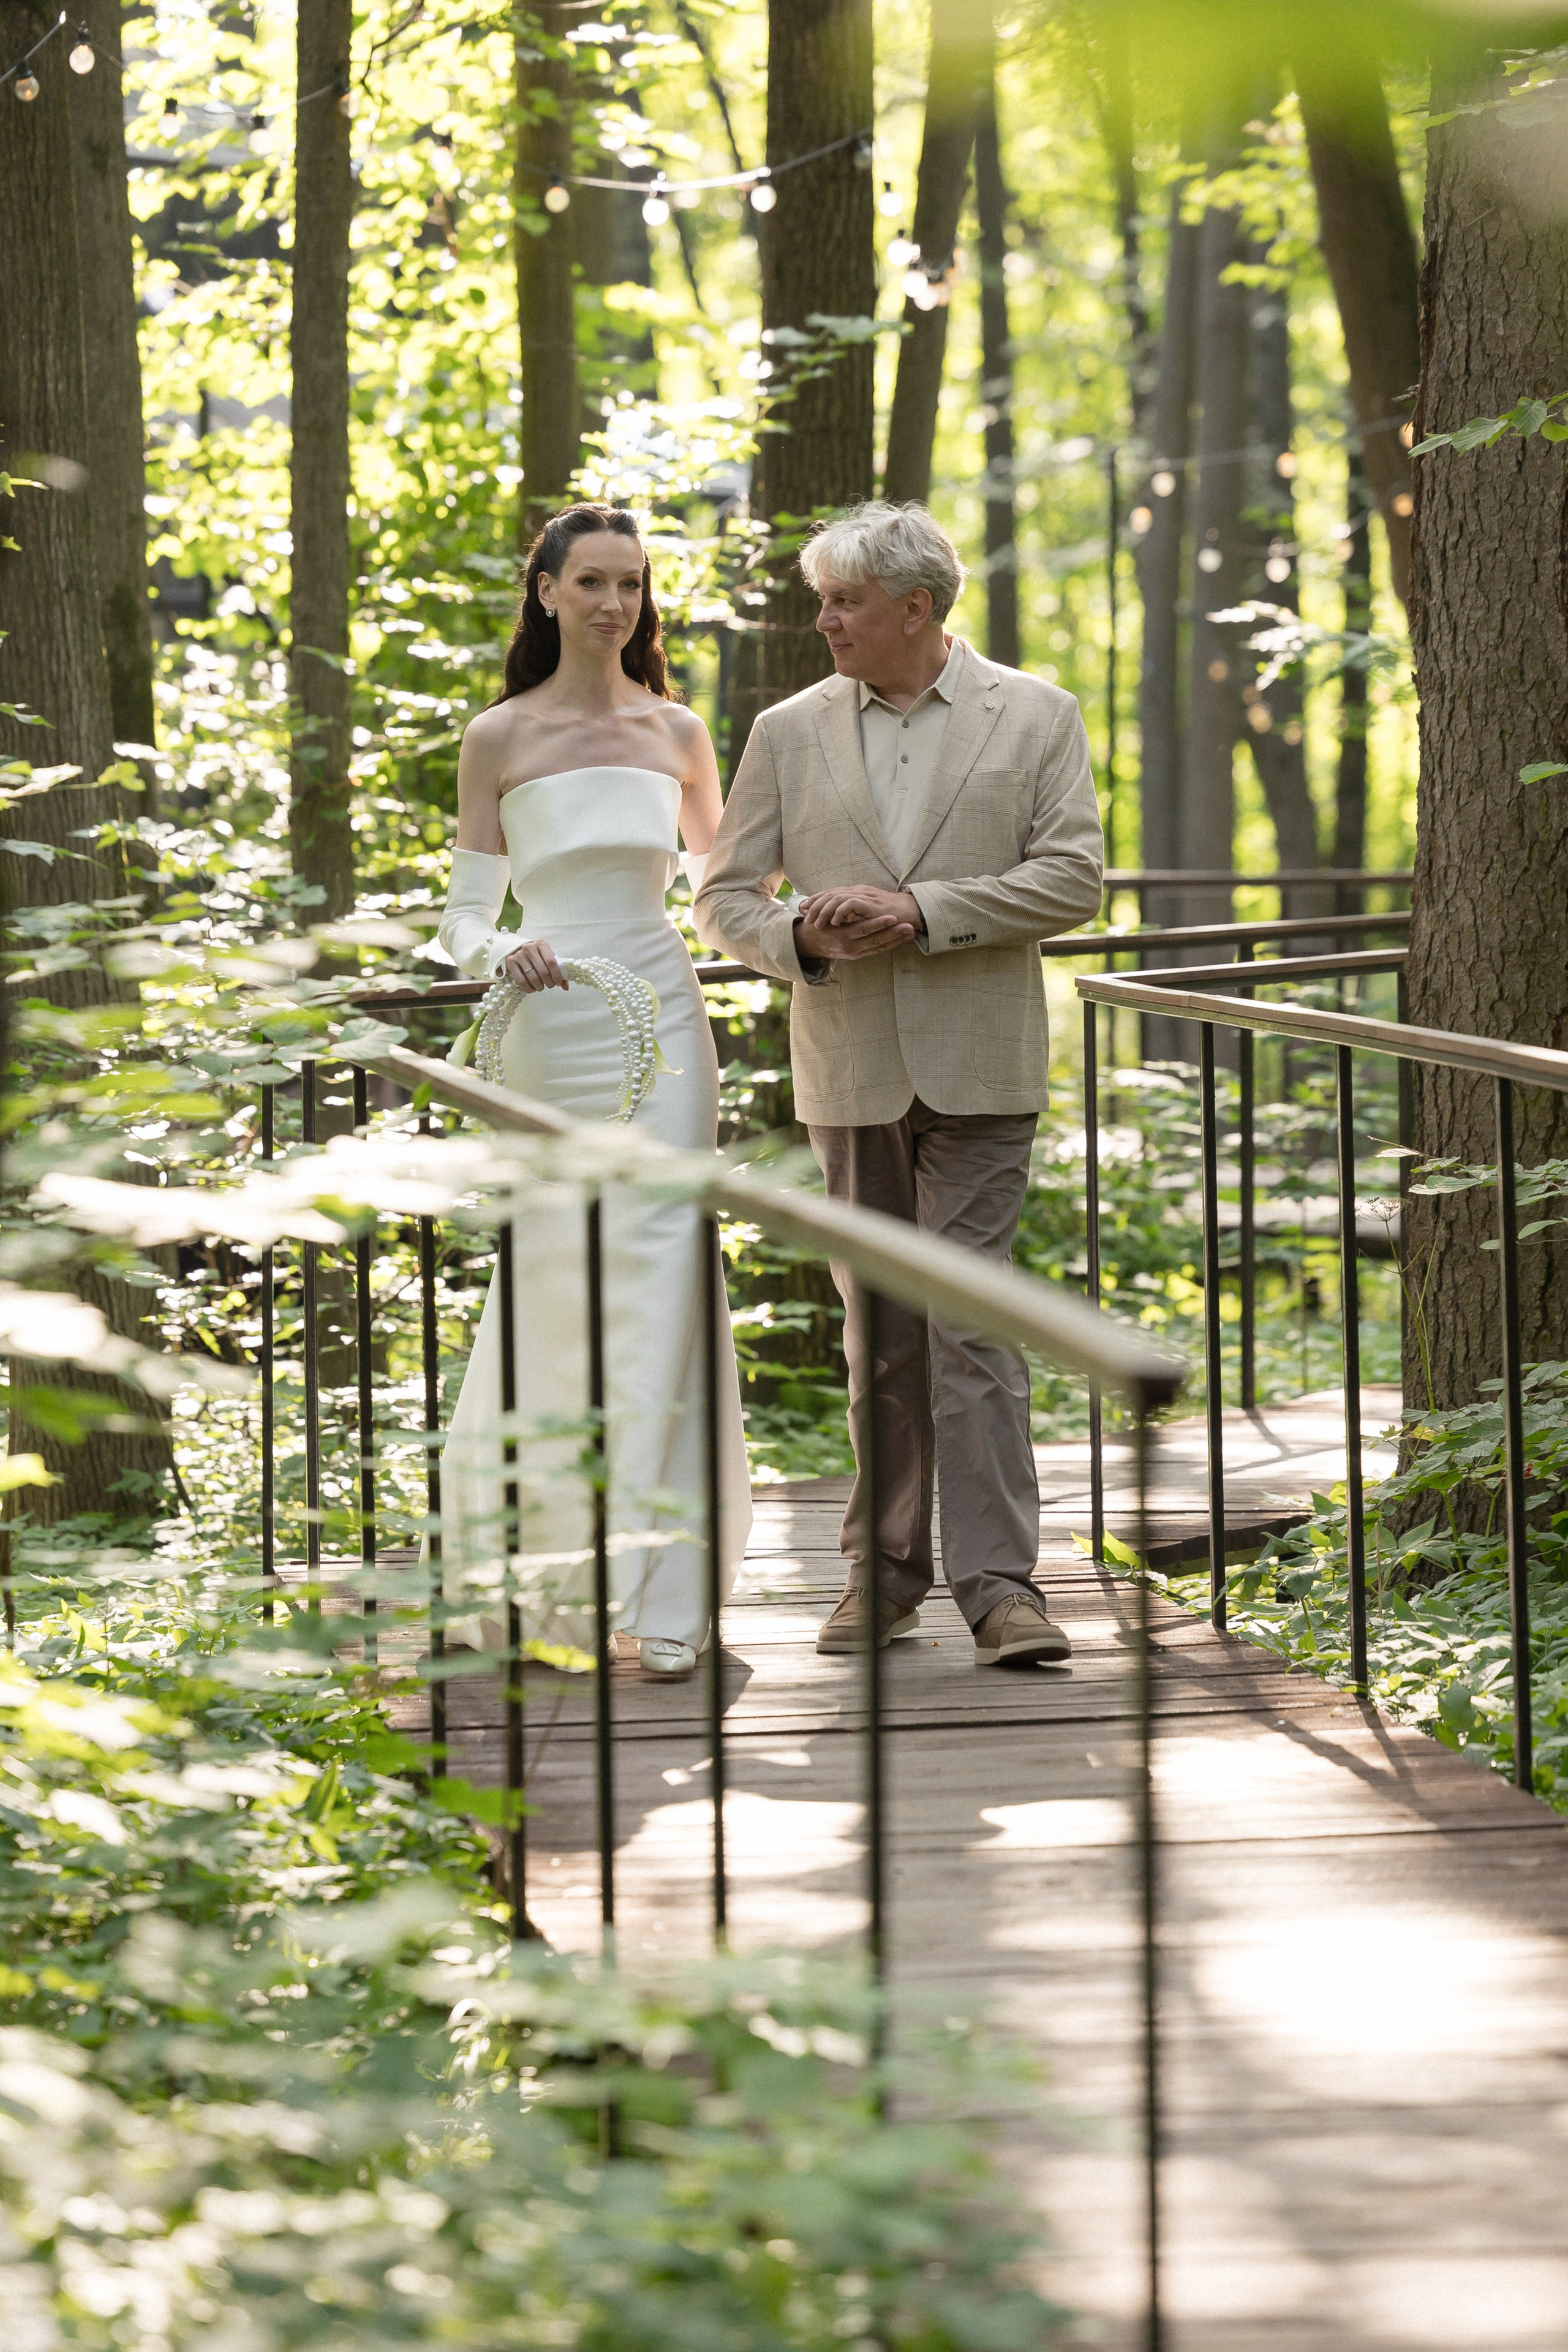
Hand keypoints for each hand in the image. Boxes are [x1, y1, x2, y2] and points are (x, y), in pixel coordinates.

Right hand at [500, 938, 568, 992]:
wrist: (516, 948)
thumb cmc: (535, 955)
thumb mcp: (547, 958)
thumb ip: (558, 970)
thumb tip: (566, 986)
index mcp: (541, 944)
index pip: (551, 962)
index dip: (556, 975)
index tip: (558, 982)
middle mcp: (529, 948)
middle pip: (543, 971)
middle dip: (549, 982)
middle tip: (550, 985)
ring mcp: (519, 954)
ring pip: (533, 977)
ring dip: (540, 986)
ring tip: (541, 987)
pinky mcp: (510, 962)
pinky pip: (521, 981)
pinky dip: (529, 988)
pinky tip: (532, 989)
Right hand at [793, 885, 923, 962]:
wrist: (810, 944)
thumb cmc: (819, 926)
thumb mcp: (826, 919)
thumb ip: (840, 914)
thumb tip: (853, 908)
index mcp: (842, 936)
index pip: (863, 930)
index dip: (879, 924)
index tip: (893, 917)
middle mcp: (851, 947)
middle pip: (876, 941)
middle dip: (894, 934)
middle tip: (910, 927)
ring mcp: (856, 953)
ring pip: (879, 947)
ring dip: (896, 940)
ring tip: (911, 933)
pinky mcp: (859, 955)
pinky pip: (877, 950)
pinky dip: (890, 945)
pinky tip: (901, 939)